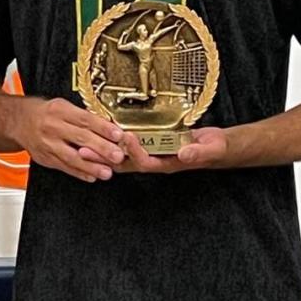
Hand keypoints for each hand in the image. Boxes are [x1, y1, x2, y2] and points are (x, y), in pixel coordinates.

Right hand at [15, 97, 125, 184]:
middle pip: (80, 138)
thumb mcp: (64, 106)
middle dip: (101, 148)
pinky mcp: (46, 158)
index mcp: (60, 111)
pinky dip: (79, 173)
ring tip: (107, 172)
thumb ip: (84, 117)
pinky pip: (64, 167)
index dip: (102, 128)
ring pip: (72, 157)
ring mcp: (48, 144)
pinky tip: (91, 176)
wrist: (19, 121)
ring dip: (91, 166)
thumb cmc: (46, 113)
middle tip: (117, 156)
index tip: (118, 135)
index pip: (85, 119)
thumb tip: (109, 127)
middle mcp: (53, 127)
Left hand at [80, 126, 229, 174]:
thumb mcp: (211, 149)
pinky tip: (103, 137)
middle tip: (84, 152)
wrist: (217, 147)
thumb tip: (184, 154)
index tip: (127, 138)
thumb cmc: (215, 149)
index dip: (134, 152)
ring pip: (124, 157)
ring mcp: (153, 154)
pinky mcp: (152, 145)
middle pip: (126, 163)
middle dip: (106, 158)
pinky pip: (130, 147)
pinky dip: (116, 143)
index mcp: (168, 164)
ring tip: (83, 147)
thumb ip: (199, 152)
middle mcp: (157, 161)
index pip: (145, 162)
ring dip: (105, 152)